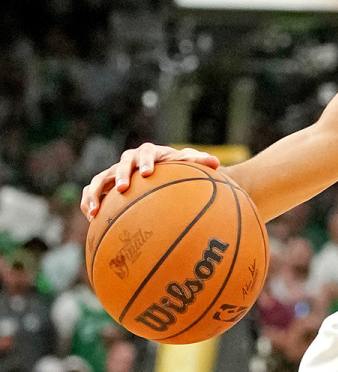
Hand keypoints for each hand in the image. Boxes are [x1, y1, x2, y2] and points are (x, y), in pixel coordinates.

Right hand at [81, 143, 219, 219]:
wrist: (167, 175)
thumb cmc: (180, 168)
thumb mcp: (189, 164)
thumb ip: (199, 161)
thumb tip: (215, 162)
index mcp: (150, 153)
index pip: (146, 153)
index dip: (145, 161)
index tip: (148, 172)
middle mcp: (130, 161)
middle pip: (121, 164)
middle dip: (121, 175)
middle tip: (124, 188)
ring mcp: (115, 173)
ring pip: (100, 179)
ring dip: (95, 192)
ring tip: (94, 210)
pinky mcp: (106, 186)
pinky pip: (92, 192)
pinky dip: (88, 202)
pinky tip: (91, 219)